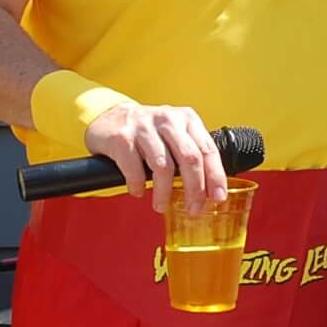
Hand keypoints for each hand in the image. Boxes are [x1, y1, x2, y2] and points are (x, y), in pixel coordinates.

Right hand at [85, 99, 224, 211]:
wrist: (108, 118)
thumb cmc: (148, 133)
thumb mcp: (174, 135)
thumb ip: (192, 154)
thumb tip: (211, 190)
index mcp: (186, 119)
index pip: (207, 149)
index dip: (215, 176)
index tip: (218, 197)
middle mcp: (167, 120)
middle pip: (189, 158)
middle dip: (194, 189)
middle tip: (193, 208)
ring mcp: (144, 127)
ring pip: (163, 167)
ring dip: (164, 192)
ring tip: (161, 206)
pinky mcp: (122, 138)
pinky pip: (135, 169)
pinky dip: (139, 185)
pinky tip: (139, 191)